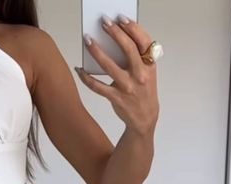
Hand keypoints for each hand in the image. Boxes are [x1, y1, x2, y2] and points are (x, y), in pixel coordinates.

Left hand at [76, 15, 159, 135]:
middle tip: (104, 22)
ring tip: (88, 40)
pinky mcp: (116, 98)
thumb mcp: (148, 72)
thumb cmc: (143, 91)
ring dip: (96, 51)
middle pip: (127, 49)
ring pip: (109, 66)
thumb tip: (118, 38)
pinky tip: (80, 69)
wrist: (144, 119)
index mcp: (150, 66)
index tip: (121, 18)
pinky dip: (86, 77)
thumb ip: (138, 57)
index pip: (143, 41)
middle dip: (114, 33)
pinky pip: (98, 86)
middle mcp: (140, 75)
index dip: (132, 28)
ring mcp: (128, 87)